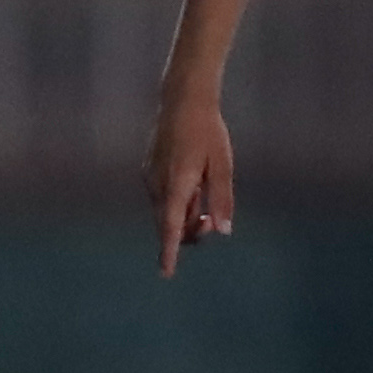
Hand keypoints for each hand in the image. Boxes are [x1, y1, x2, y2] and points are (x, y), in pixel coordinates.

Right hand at [146, 94, 235, 277]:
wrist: (183, 100)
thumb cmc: (208, 132)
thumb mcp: (222, 165)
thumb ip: (222, 199)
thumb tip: (223, 230)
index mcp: (177, 184)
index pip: (170, 227)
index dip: (169, 251)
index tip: (166, 272)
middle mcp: (158, 184)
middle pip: (168, 224)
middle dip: (187, 232)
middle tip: (210, 221)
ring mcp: (150, 177)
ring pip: (164, 211)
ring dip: (183, 216)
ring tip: (203, 196)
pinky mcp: (149, 170)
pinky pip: (162, 197)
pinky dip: (176, 202)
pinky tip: (192, 185)